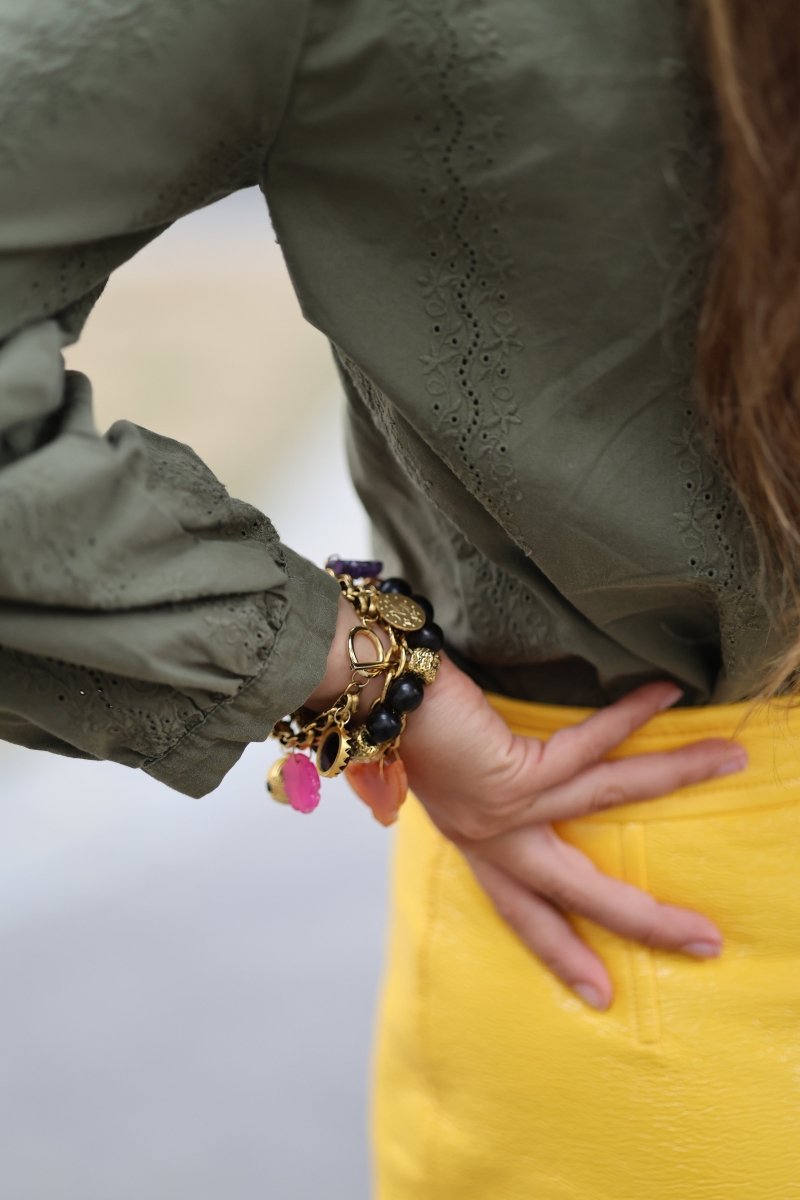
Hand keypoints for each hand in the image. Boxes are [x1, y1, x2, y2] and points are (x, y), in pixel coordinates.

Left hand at [349, 655, 747, 1009]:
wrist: (368, 689)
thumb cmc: (397, 721)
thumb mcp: (426, 777)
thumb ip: (441, 797)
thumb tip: (431, 801)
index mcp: (473, 842)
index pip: (521, 911)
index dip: (560, 953)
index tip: (598, 992)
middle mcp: (490, 837)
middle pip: (575, 893)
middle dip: (643, 920)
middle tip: (705, 942)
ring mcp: (506, 809)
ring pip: (606, 802)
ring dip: (674, 776)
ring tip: (728, 761)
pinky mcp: (515, 772)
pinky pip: (587, 748)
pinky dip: (629, 719)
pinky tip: (665, 696)